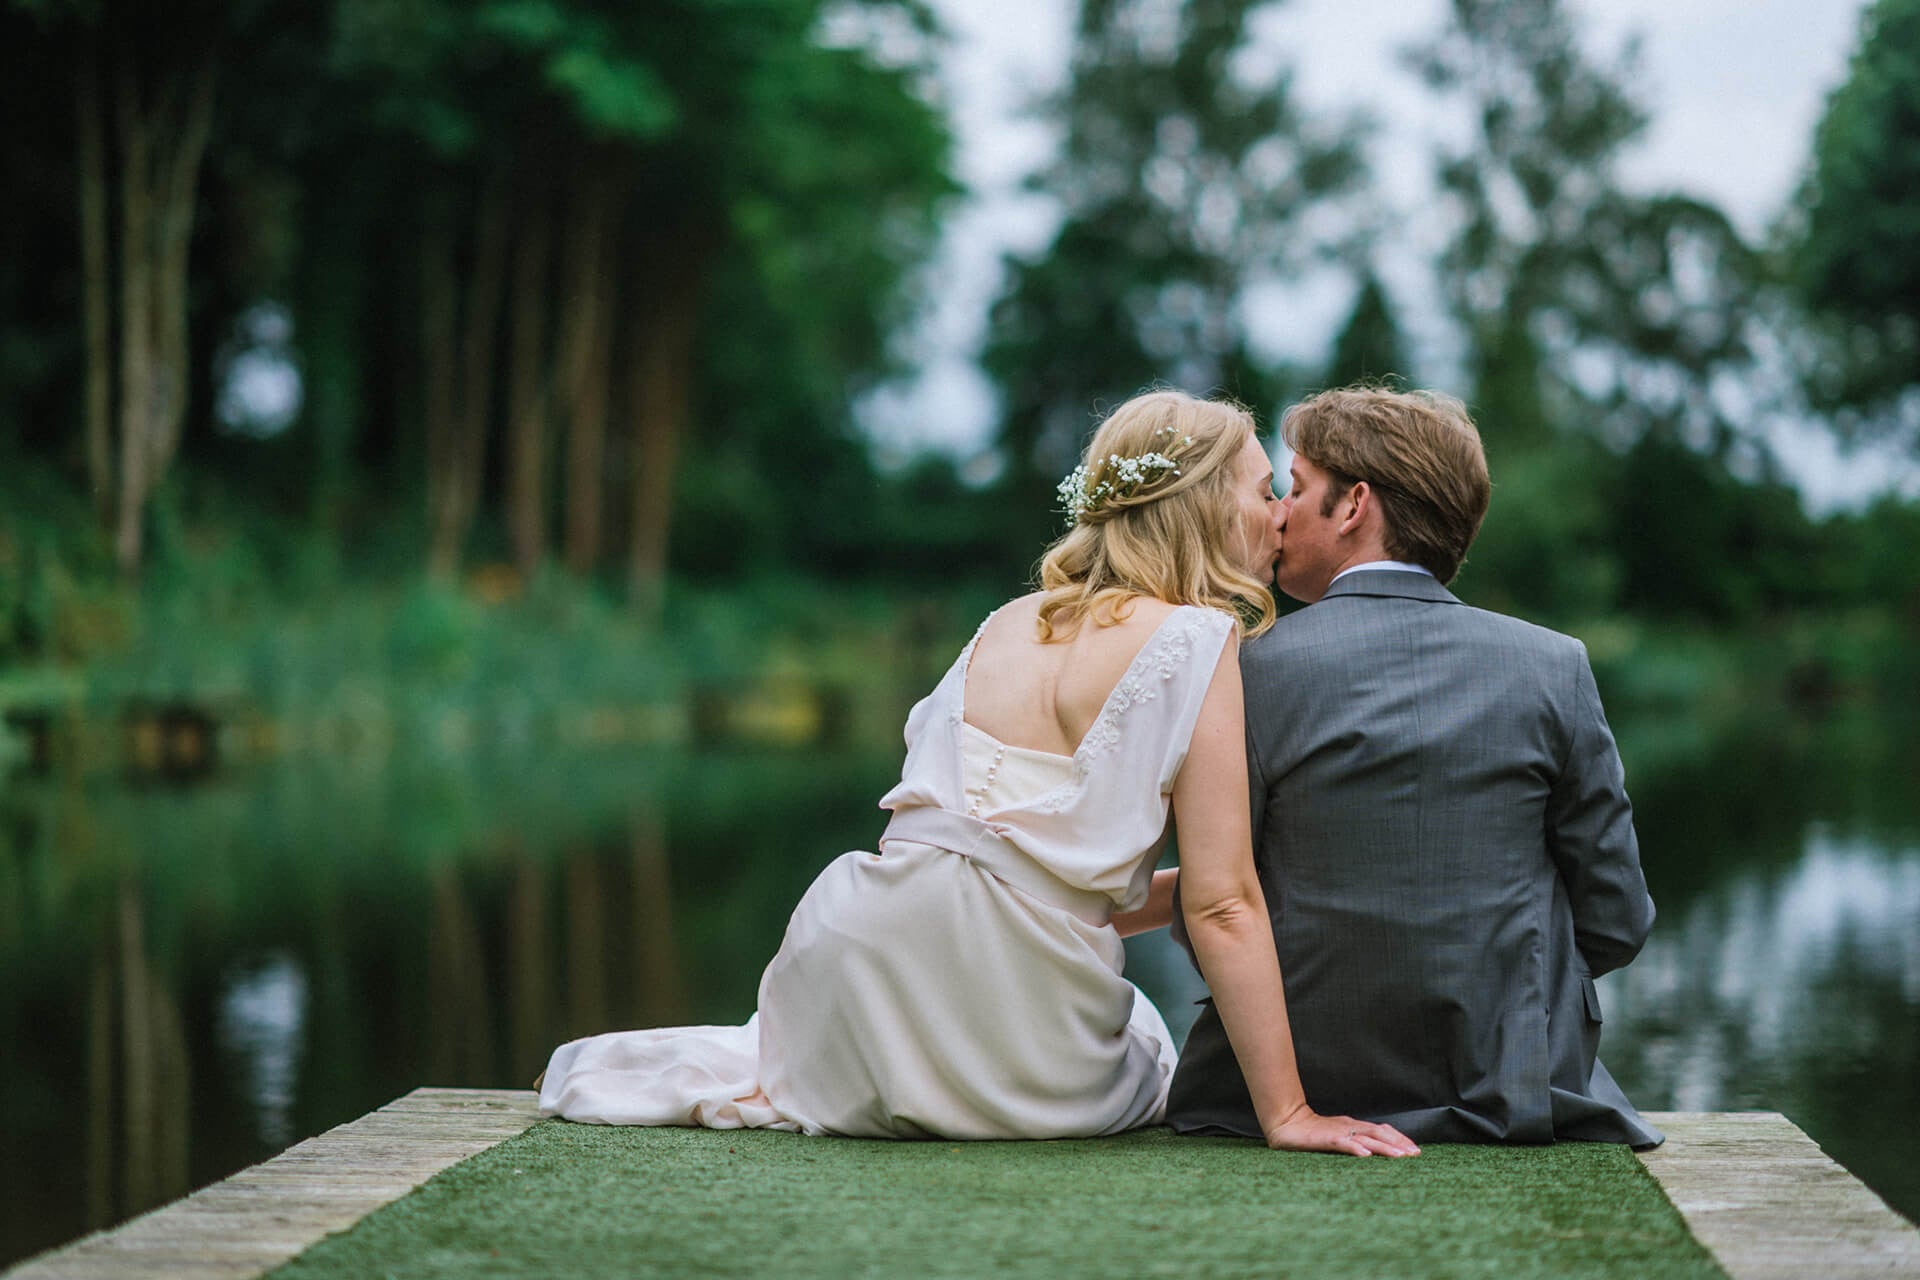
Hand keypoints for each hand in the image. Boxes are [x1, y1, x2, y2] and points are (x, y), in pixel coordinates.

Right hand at [1264, 1106, 1420, 1157]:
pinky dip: (1356, 1148)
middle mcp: (1349, 1127)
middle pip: (1380, 1133)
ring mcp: (1338, 1132)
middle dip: (1399, 1143)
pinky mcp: (1326, 1139)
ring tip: (1401, 1156)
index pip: (1381, 1130)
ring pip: (1367, 1139)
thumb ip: (1352, 1142)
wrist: (1285, 1122)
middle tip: (1415, 1154)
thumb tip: (1371, 1152)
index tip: (1414, 1150)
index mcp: (1353, 1126)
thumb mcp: (1336, 1137)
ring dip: (1385, 1147)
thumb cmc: (1310, 1133)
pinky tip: (1366, 1155)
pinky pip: (1343, 1143)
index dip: (1399, 1139)